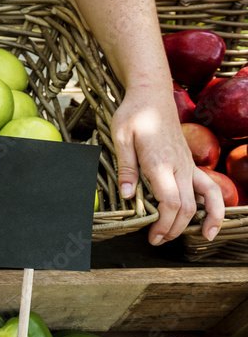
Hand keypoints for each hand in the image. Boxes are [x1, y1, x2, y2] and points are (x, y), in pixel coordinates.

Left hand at [111, 88, 224, 244]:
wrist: (152, 95)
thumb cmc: (133, 114)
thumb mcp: (120, 138)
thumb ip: (126, 169)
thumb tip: (128, 196)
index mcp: (160, 161)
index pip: (171, 201)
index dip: (164, 223)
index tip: (152, 236)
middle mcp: (179, 166)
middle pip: (187, 206)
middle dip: (174, 228)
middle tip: (156, 241)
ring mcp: (188, 165)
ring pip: (205, 198)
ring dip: (204, 220)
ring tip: (201, 237)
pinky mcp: (191, 164)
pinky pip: (210, 187)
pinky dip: (216, 205)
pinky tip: (211, 219)